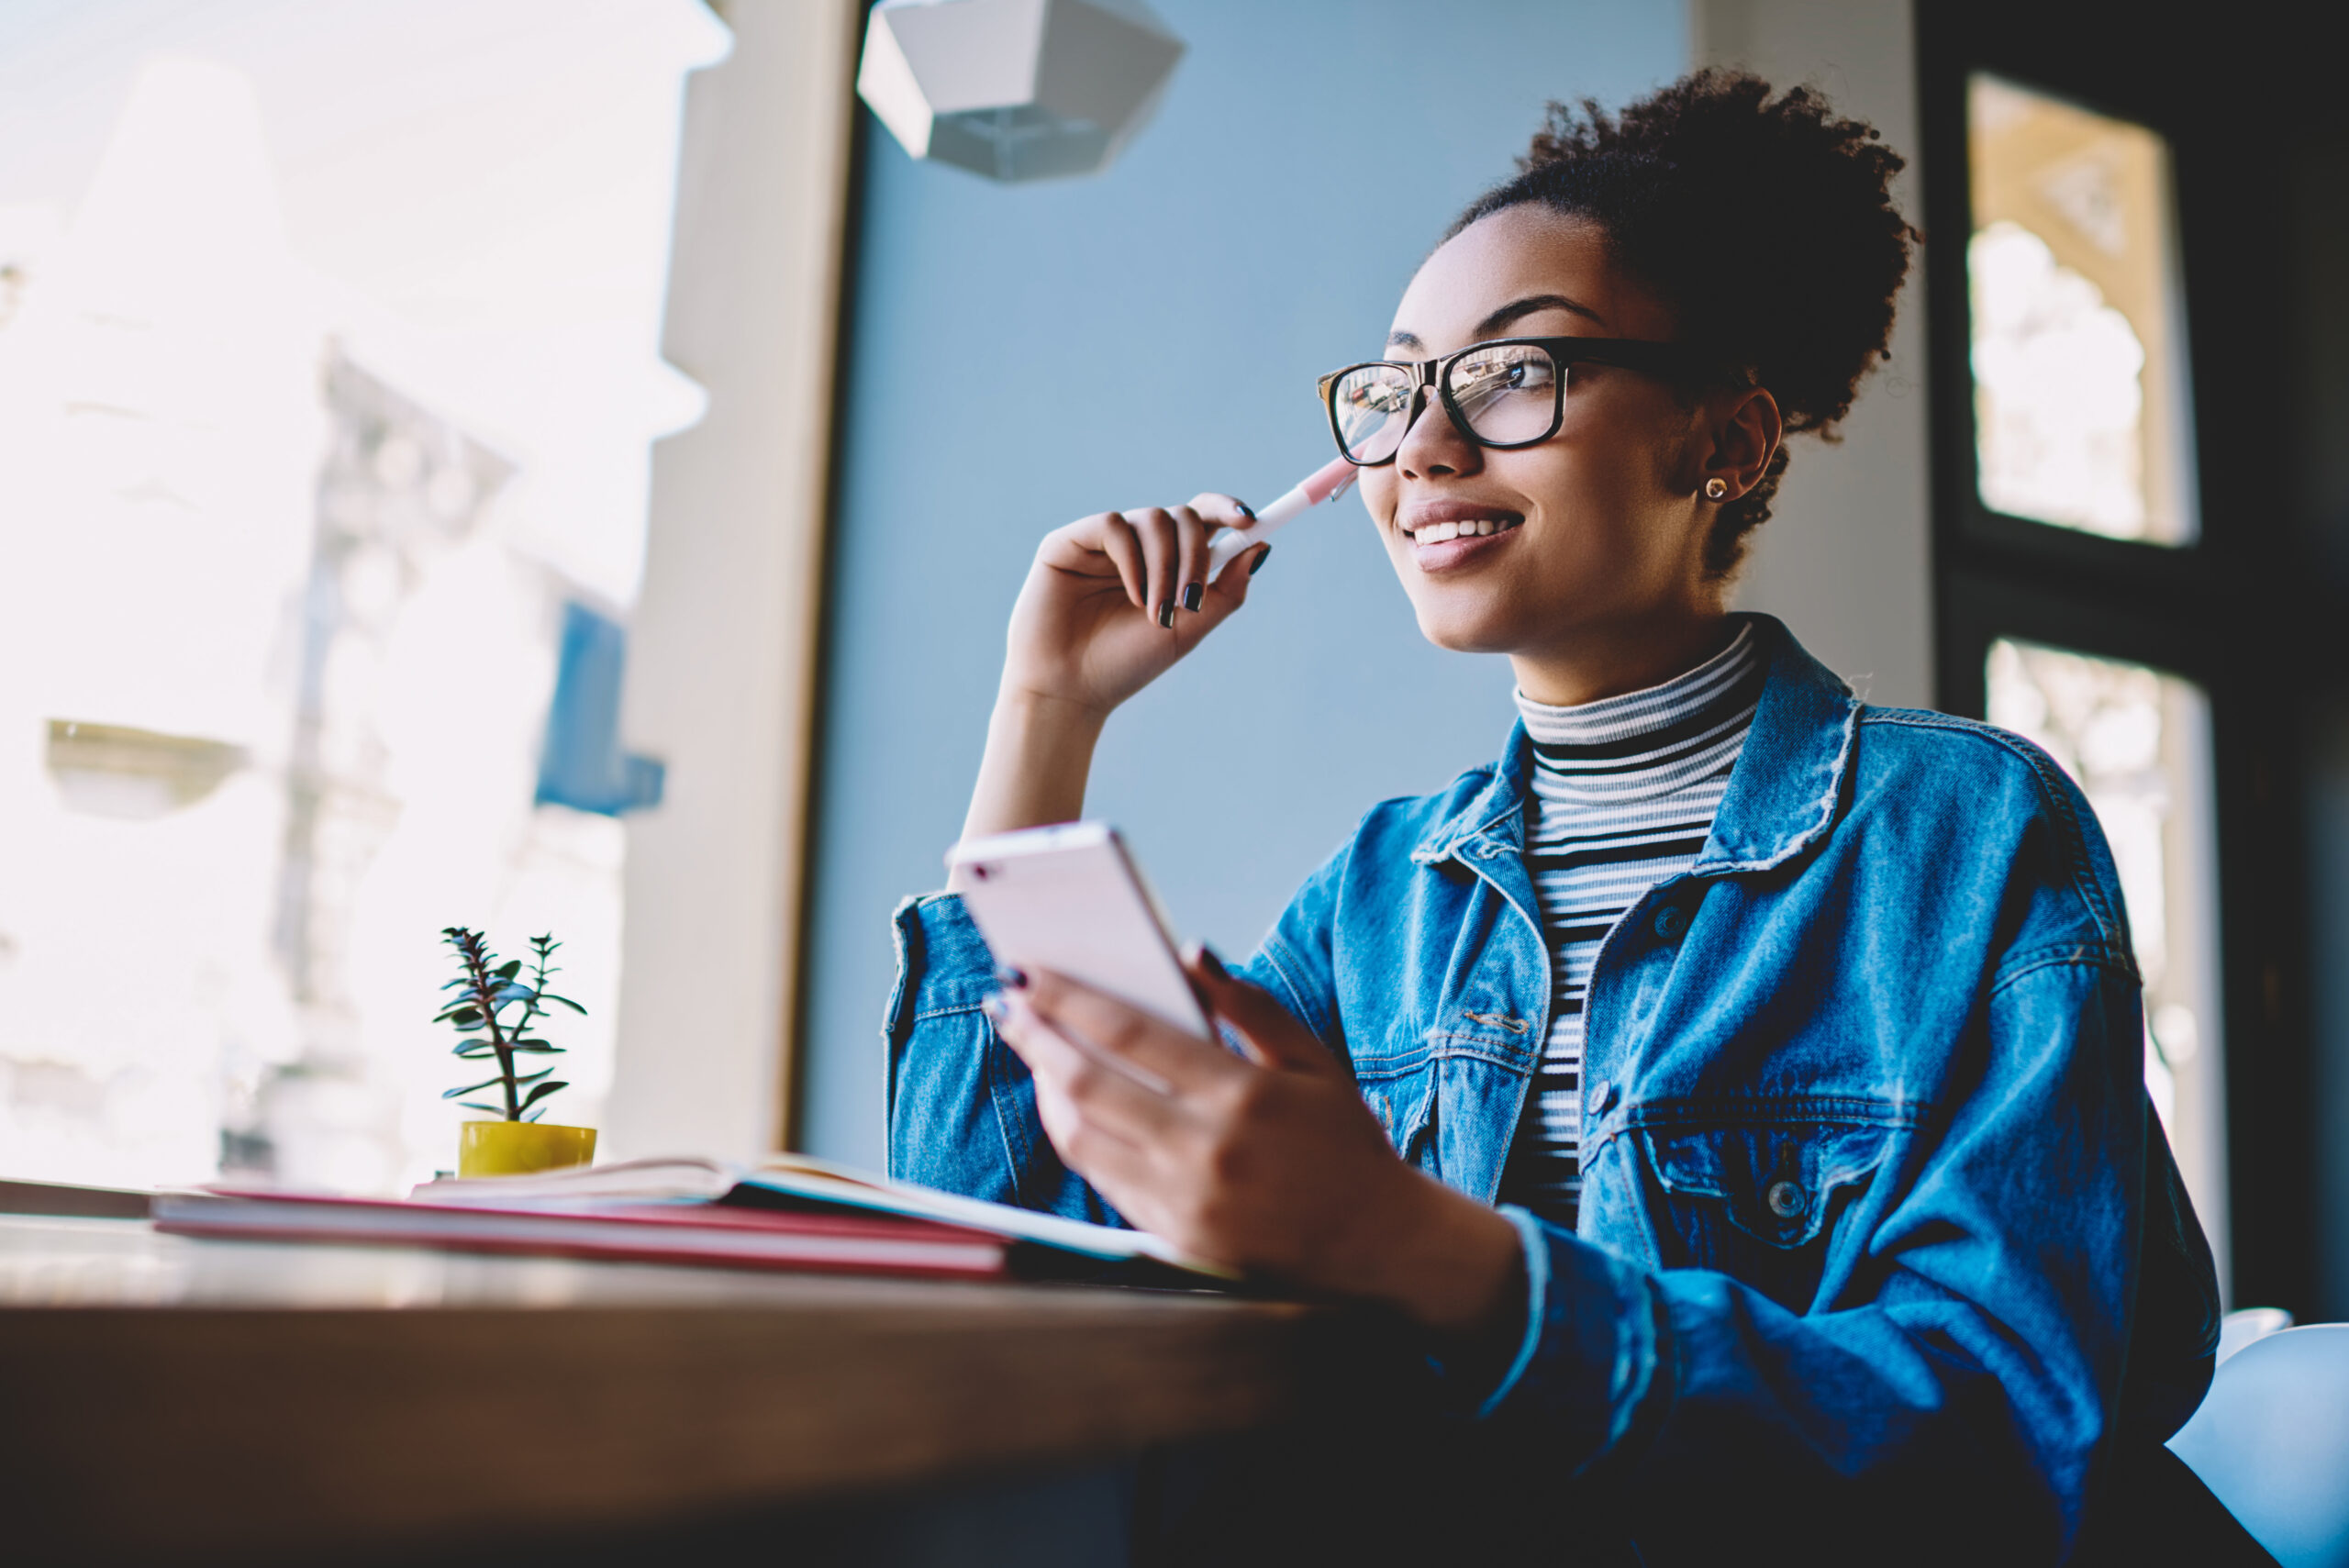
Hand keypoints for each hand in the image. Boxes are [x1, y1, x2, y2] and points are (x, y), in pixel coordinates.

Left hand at [984, 951, 1522, 1333]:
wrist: (1378, 1246)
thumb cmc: (1346, 1142)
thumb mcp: (1316, 1061)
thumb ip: (1251, 1006)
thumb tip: (1191, 955)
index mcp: (1241, 1094)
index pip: (1130, 1034)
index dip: (1070, 999)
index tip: (1030, 974)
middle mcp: (1204, 1149)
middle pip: (1089, 1083)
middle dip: (1036, 1038)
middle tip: (1006, 1005)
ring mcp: (1183, 1200)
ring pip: (1081, 1137)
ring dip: (1044, 1089)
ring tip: (1032, 1051)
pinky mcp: (1173, 1239)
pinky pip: (1101, 1179)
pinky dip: (1073, 1136)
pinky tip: (1066, 1106)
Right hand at [1000, 497, 1264, 718]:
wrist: (1072, 690)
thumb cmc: (1126, 664)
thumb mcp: (1190, 630)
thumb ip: (1226, 591)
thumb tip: (1262, 547)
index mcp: (1166, 562)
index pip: (1201, 519)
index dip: (1227, 510)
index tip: (1251, 523)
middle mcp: (1137, 546)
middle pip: (1183, 516)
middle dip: (1197, 555)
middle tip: (1191, 599)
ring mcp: (1103, 542)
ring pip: (1153, 518)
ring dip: (1166, 565)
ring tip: (1156, 611)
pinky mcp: (1069, 541)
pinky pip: (1113, 525)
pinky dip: (1132, 560)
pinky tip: (1133, 596)